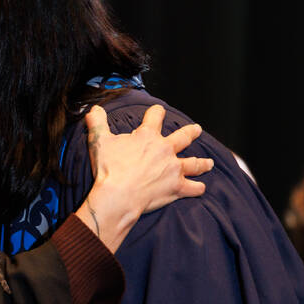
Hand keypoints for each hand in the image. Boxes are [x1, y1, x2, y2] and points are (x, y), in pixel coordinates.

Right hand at [79, 104, 212, 250]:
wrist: (119, 195)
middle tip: (197, 130)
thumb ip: (97, 123)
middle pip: (184, 137)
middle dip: (191, 133)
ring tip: (209, 163)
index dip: (156, 112)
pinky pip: (193, 188)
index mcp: (147, 136)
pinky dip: (198, 188)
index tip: (158, 111)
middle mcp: (165, 150)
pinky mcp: (176, 187)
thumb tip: (94, 108)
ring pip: (194, 163)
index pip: (155, 116)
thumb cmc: (109, 169)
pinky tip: (201, 188)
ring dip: (202, 163)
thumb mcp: (99, 141)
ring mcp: (173, 169)